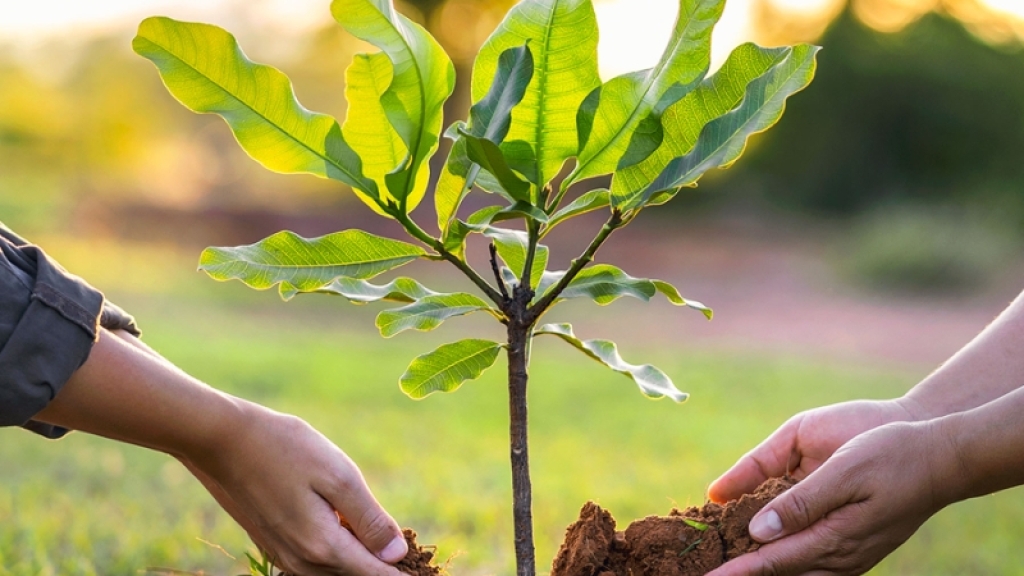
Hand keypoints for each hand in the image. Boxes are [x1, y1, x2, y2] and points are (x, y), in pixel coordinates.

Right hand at [39, 330, 407, 575]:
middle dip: (383, 566)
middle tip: (413, 556)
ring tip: (386, 543)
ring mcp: (283, 555)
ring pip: (334, 572)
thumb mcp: (337, 475)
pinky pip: (314, 561)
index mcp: (324, 546)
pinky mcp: (272, 544)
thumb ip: (369, 518)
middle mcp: (302, 561)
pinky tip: (347, 527)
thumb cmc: (283, 449)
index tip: (424, 569)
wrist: (221, 440)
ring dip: (359, 559)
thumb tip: (397, 553)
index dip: (403, 573)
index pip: (375, 575)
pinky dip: (337, 552)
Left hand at [707, 419, 957, 574]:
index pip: (772, 562)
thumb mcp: (845, 471)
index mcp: (834, 538)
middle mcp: (841, 557)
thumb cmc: (892, 455)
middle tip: (707, 573)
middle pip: (780, 573)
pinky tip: (767, 552)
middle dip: (744, 573)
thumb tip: (758, 532)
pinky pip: (812, 564)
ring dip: (763, 569)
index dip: (737, 572)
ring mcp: (850, 557)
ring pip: (796, 572)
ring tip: (729, 564)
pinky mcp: (855, 549)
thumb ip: (801, 504)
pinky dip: (785, 561)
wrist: (941, 458)